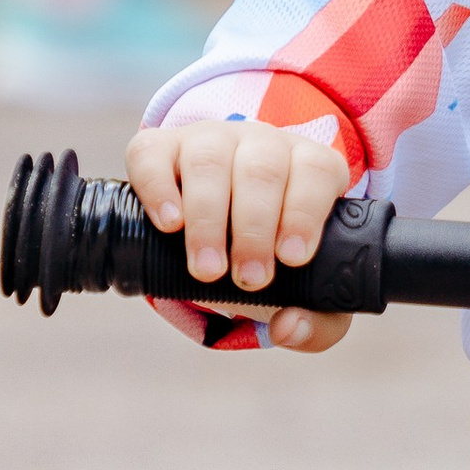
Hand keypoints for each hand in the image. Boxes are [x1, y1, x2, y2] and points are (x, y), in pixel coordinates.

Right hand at [124, 119, 354, 354]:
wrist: (225, 229)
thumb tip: (289, 329)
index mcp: (310, 167)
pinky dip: (158, 188)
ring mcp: (209, 141)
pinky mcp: (161, 148)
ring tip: (207, 269)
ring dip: (208, 217)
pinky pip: (153, 154)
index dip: (303, 212)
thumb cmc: (275, 255)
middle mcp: (261, 145)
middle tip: (248, 277)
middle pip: (262, 170)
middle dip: (254, 228)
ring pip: (209, 160)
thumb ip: (317, 321)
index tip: (291, 258)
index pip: (315, 171)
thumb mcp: (308, 287)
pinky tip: (168, 224)